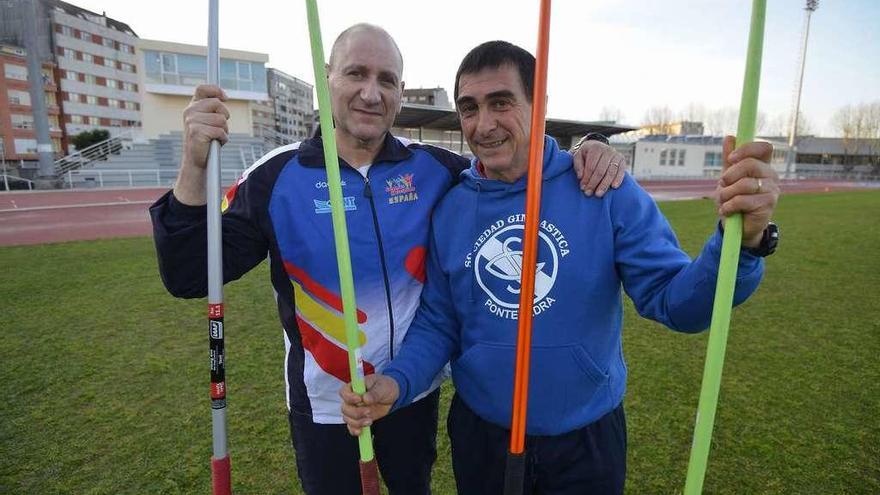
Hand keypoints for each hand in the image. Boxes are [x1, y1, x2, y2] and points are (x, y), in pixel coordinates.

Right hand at [173, 85, 229, 204]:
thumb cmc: (205, 141)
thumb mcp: (207, 121)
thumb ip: (212, 108)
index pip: (202, 89)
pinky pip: (220, 131)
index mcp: (193, 107)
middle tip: (218, 128)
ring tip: (215, 137)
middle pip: (218, 104)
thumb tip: (223, 97)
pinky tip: (215, 143)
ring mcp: (192, 121)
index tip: (225, 98)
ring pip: (221, 119)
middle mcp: (190, 112)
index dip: (215, 90)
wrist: (196, 161)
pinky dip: (223, 139)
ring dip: (224, 130)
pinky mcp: (196, 132)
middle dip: (224, 116)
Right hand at [339, 374, 398, 435]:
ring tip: (370, 421)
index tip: (359, 399)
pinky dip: (355, 430)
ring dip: (357, 422)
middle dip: (356, 412)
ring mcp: (354, 410)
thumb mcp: (382, 386)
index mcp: (355, 387)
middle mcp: (352, 399)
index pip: (344, 392)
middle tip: (368, 412)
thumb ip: (374, 392)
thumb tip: (366, 399)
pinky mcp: (358, 419)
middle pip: (345, 408)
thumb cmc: (385, 387)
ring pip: (347, 419)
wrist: (392, 397)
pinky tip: (362, 431)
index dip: (349, 397)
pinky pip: (351, 427)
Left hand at [572, 140, 626, 196]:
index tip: (582, 188)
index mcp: (595, 148)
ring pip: (611, 172)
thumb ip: (578, 166)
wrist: (598, 146)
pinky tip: (614, 187)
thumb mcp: (578, 156)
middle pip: (600, 170)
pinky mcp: (622, 160)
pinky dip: (618, 179)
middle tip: (589, 193)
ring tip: (599, 194)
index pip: (591, 166)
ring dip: (605, 184)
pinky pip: (621, 171)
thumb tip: (581, 177)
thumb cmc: (586, 154)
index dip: (586, 178)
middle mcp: (607, 150)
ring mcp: (616, 155)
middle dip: (594, 183)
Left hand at [716, 136, 779, 247]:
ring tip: (724, 201)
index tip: (731, 159)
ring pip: (745, 184)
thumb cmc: (734, 199)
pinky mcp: (768, 204)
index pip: (764, 147)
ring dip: (727, 193)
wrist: (738, 226)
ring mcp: (772, 190)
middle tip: (722, 184)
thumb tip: (730, 137)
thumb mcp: (728, 178)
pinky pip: (743, 200)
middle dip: (730, 174)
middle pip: (750, 164)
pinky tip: (728, 210)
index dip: (746, 149)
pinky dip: (729, 205)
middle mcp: (771, 175)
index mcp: (762, 165)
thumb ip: (729, 160)